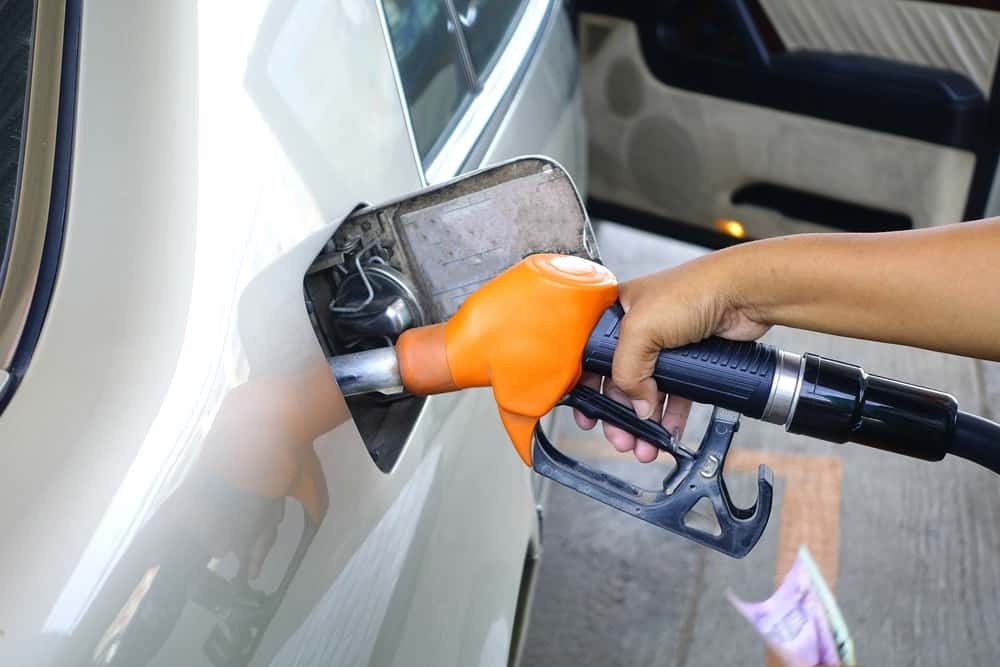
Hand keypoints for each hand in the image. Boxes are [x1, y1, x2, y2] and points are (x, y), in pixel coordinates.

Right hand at [574, 249, 771, 461]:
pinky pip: (676, 394)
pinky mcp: (690, 358)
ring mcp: (664, 345)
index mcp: (615, 313)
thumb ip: (626, 371)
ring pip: (647, 392)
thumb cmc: (694, 290)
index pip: (591, 357)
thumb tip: (636, 406)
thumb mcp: (641, 329)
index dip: (587, 389)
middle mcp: (637, 329)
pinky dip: (670, 416)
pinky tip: (667, 432)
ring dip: (644, 422)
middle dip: (618, 415)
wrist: (744, 293)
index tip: (587, 416)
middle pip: (619, 381)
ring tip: (644, 445)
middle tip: (622, 438)